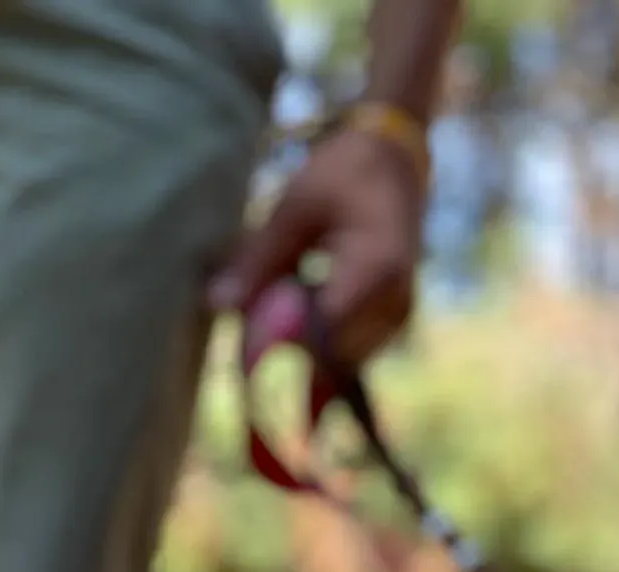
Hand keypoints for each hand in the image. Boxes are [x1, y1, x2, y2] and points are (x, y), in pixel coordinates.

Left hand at [209, 125, 426, 365]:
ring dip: (305, 352)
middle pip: (336, 354)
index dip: (282, 348)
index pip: (326, 329)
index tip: (241, 361)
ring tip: (271, 324)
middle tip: (246, 348)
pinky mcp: (394, 318)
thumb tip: (219, 306)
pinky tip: (299, 316)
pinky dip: (321, 342)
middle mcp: (396, 299)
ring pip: (345, 358)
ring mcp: (399, 312)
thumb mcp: (293, 208)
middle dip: (290, 357)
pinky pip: (353, 347)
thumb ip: (259, 260)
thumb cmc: (344, 175)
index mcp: (375, 267)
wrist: (395, 164)